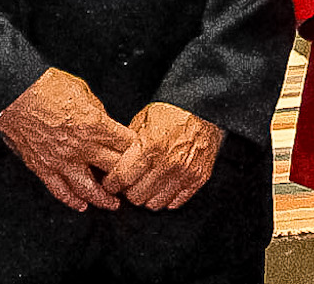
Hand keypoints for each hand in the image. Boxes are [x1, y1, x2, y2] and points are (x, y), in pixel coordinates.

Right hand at [0, 68, 134, 212]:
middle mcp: (80, 147)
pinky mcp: (43, 168)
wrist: (13, 93)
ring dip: (104, 199)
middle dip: (126, 178)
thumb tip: (106, 125)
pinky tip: (81, 205)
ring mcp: (61, 161)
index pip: (126, 145)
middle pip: (113, 170)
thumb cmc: (45, 85)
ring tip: (114, 203)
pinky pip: (60, 191)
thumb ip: (98, 111)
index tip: (142, 155)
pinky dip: (72, 201)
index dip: (137, 150)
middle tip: (133, 183)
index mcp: (93, 125)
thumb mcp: (81, 89)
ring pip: (89, 189)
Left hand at [99, 103, 222, 211]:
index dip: (111, 183)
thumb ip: (128, 144)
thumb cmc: (171, 112)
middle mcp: (167, 163)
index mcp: (150, 147)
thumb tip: (113, 162)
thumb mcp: (142, 120)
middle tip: (128, 183)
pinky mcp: (197, 179)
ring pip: (154, 204)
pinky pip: (175, 202)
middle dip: (128, 191)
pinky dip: (165, 198)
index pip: (122, 178)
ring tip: (144, 185)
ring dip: (146, 197)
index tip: (110, 182)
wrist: (203, 109)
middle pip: (136, 196)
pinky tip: (161, 187)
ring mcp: (184, 174)